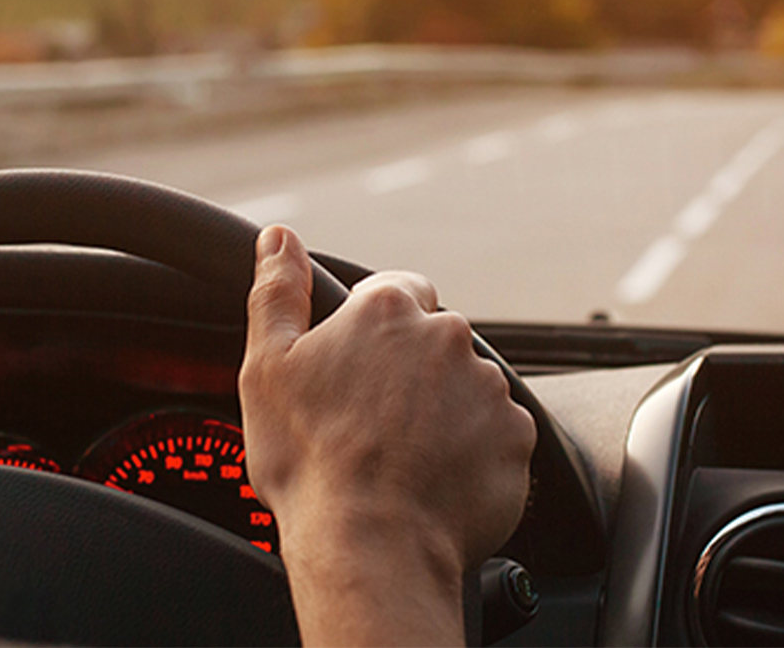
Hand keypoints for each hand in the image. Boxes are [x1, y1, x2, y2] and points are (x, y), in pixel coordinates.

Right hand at [239, 225, 534, 646]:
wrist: (370, 545)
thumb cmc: (310, 461)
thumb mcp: (266, 367)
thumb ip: (276, 291)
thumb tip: (278, 239)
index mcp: (388, 310)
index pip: (397, 289)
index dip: (373, 327)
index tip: (356, 368)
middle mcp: (449, 337)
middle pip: (433, 341)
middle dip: (408, 373)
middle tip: (370, 423)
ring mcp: (488, 388)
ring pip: (465, 389)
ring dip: (441, 413)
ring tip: (400, 459)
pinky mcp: (516, 439)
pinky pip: (495, 437)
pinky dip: (471, 454)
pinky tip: (433, 481)